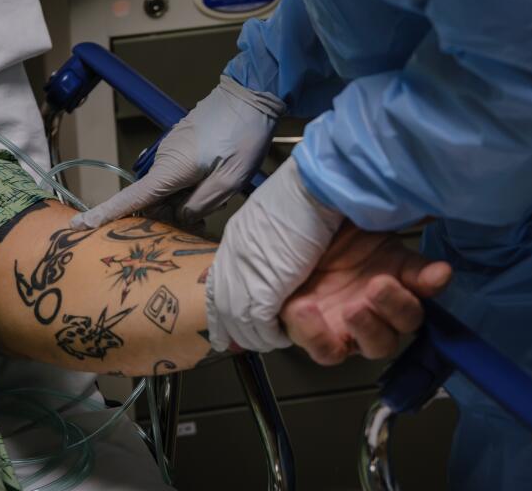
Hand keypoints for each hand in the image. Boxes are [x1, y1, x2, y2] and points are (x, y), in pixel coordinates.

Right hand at [69, 75, 284, 230]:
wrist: (252, 93)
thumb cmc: (244, 134)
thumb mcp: (230, 179)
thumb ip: (202, 204)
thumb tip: (181, 217)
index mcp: (171, 169)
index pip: (132, 199)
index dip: (106, 214)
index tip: (81, 225)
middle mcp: (164, 159)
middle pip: (154, 199)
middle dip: (172, 214)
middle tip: (204, 221)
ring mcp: (171, 150)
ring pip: (168, 188)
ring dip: (185, 199)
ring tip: (217, 194)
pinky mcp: (181, 144)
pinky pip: (176, 174)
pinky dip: (188, 185)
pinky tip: (213, 182)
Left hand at [206, 156, 343, 351]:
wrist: (314, 188)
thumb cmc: (304, 195)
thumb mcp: (272, 218)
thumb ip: (264, 239)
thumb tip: (270, 254)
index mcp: (234, 241)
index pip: (217, 284)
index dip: (220, 307)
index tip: (222, 323)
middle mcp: (232, 260)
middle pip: (222, 307)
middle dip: (232, 328)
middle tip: (238, 342)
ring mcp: (243, 276)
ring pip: (239, 321)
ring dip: (255, 335)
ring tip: (270, 340)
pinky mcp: (263, 290)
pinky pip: (260, 325)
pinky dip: (271, 335)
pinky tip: (282, 337)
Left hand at [280, 223, 451, 364]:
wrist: (277, 235)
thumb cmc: (316, 221)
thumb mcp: (348, 211)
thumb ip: (380, 210)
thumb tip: (422, 202)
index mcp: (394, 266)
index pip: (425, 279)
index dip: (432, 279)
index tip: (437, 273)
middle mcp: (380, 300)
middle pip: (408, 320)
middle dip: (398, 305)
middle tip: (378, 285)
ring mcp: (352, 324)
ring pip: (379, 345)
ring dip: (370, 329)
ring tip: (352, 308)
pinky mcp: (320, 337)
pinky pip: (328, 352)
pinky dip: (319, 335)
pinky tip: (306, 308)